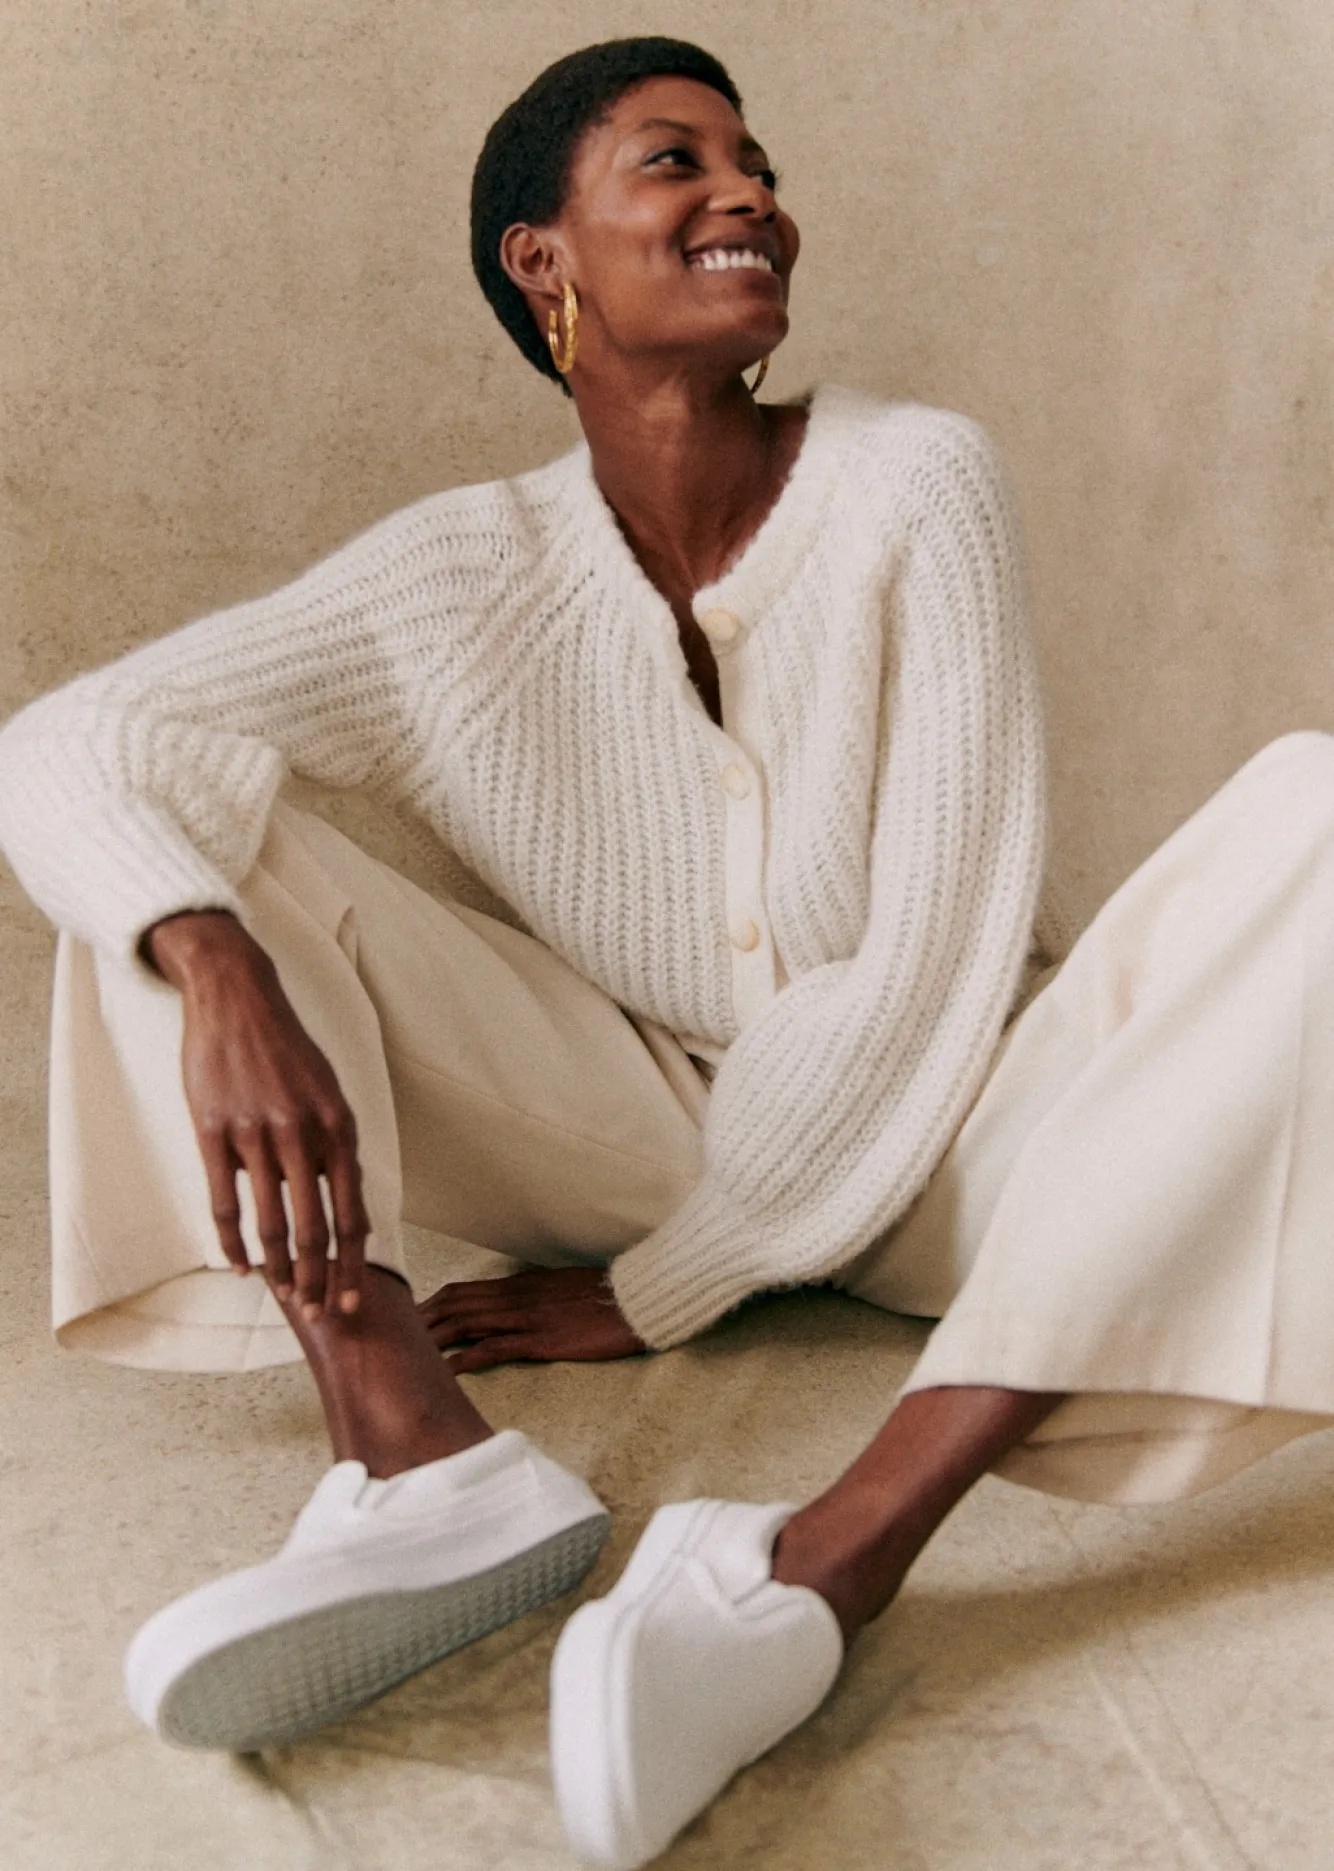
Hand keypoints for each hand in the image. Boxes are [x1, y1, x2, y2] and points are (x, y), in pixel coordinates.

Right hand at [147, 910, 369, 1319]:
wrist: (238, 1000)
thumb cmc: (287, 1052)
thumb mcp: (329, 1094)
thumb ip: (335, 1148)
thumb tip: (340, 1205)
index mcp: (340, 1128)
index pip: (352, 1213)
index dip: (351, 1265)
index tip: (350, 1301)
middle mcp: (303, 1135)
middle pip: (314, 1228)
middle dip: (317, 1280)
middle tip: (317, 1315)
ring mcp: (256, 1134)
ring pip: (270, 1222)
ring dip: (277, 1268)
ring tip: (280, 1295)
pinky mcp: (214, 1131)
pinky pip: (224, 1201)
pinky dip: (232, 1241)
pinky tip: (239, 1265)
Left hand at [417, 1265, 645, 1371]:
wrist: (638, 1299)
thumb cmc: (604, 1296)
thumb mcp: (560, 1289)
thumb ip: (531, 1297)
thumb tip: (509, 1308)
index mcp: (519, 1284)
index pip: (461, 1291)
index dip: (429, 1304)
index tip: (406, 1319)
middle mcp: (515, 1297)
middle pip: (453, 1304)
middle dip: (419, 1321)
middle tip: (390, 1339)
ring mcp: (527, 1317)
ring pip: (466, 1323)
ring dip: (433, 1338)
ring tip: (406, 1355)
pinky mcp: (542, 1340)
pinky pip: (497, 1347)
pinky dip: (468, 1358)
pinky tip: (448, 1371)